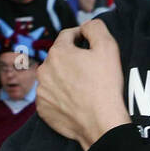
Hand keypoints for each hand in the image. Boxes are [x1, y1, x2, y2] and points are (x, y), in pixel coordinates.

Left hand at [37, 20, 127, 148]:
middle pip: (59, 57)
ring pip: (53, 77)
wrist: (101, 123)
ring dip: (64, 77)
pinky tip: (75, 101)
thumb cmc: (105, 85)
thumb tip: (86, 27)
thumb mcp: (108, 46)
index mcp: (58, 52)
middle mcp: (44, 70)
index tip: (90, 44)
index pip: (67, 35)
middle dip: (72, 59)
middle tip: (90, 69)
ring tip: (82, 87)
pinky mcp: (42, 109)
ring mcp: (41, 91)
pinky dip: (60, 96)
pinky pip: (51, 96)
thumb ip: (95, 27)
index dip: (81, 36)